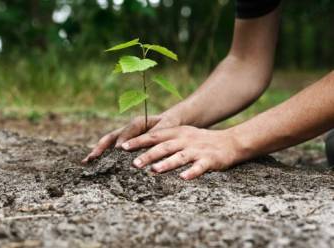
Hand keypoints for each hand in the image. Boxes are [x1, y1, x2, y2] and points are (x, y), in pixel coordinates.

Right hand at [82, 114, 180, 162]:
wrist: (170, 122)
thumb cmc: (170, 124)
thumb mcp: (168, 126)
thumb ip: (161, 131)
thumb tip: (152, 141)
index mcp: (138, 123)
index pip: (128, 131)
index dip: (123, 139)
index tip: (119, 149)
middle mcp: (128, 129)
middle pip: (111, 137)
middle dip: (101, 147)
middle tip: (92, 157)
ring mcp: (124, 137)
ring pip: (108, 143)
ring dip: (98, 152)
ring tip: (86, 162)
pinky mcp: (124, 144)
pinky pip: (111, 149)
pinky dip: (103, 156)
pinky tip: (94, 165)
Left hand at [120, 126, 243, 179]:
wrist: (230, 142)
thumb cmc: (200, 141)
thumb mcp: (182, 135)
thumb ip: (164, 139)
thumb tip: (139, 147)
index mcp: (177, 133)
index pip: (154, 136)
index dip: (138, 141)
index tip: (122, 147)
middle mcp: (185, 140)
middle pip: (164, 146)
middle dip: (148, 154)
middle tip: (133, 163)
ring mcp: (197, 150)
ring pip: (180, 156)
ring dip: (166, 163)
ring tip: (154, 170)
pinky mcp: (209, 160)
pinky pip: (199, 167)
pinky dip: (191, 172)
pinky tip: (183, 178)